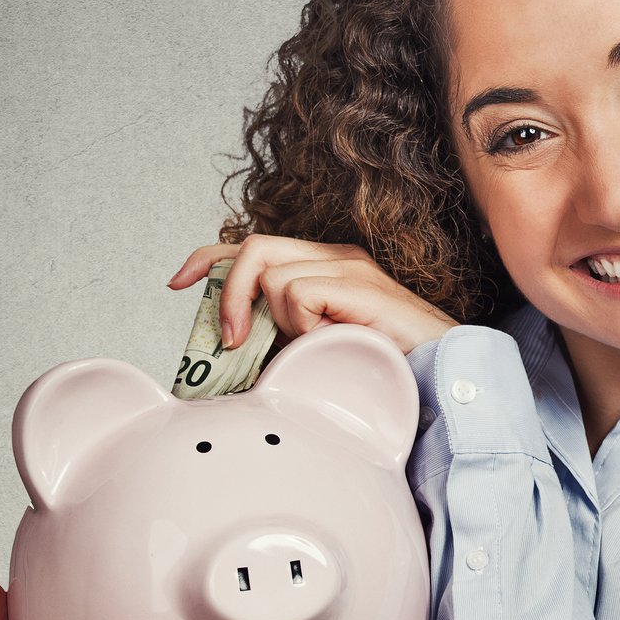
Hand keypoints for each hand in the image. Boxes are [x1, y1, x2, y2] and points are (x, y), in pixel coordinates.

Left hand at [166, 235, 457, 357]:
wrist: (442, 374)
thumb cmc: (382, 369)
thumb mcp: (314, 350)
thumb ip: (278, 340)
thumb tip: (228, 351)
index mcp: (321, 267)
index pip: (250, 245)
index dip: (207, 259)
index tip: (177, 283)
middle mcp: (333, 256)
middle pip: (252, 248)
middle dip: (227, 293)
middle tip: (227, 341)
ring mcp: (347, 266)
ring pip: (272, 276)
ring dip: (277, 322)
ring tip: (307, 348)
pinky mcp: (357, 283)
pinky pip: (298, 294)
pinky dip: (301, 325)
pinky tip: (326, 341)